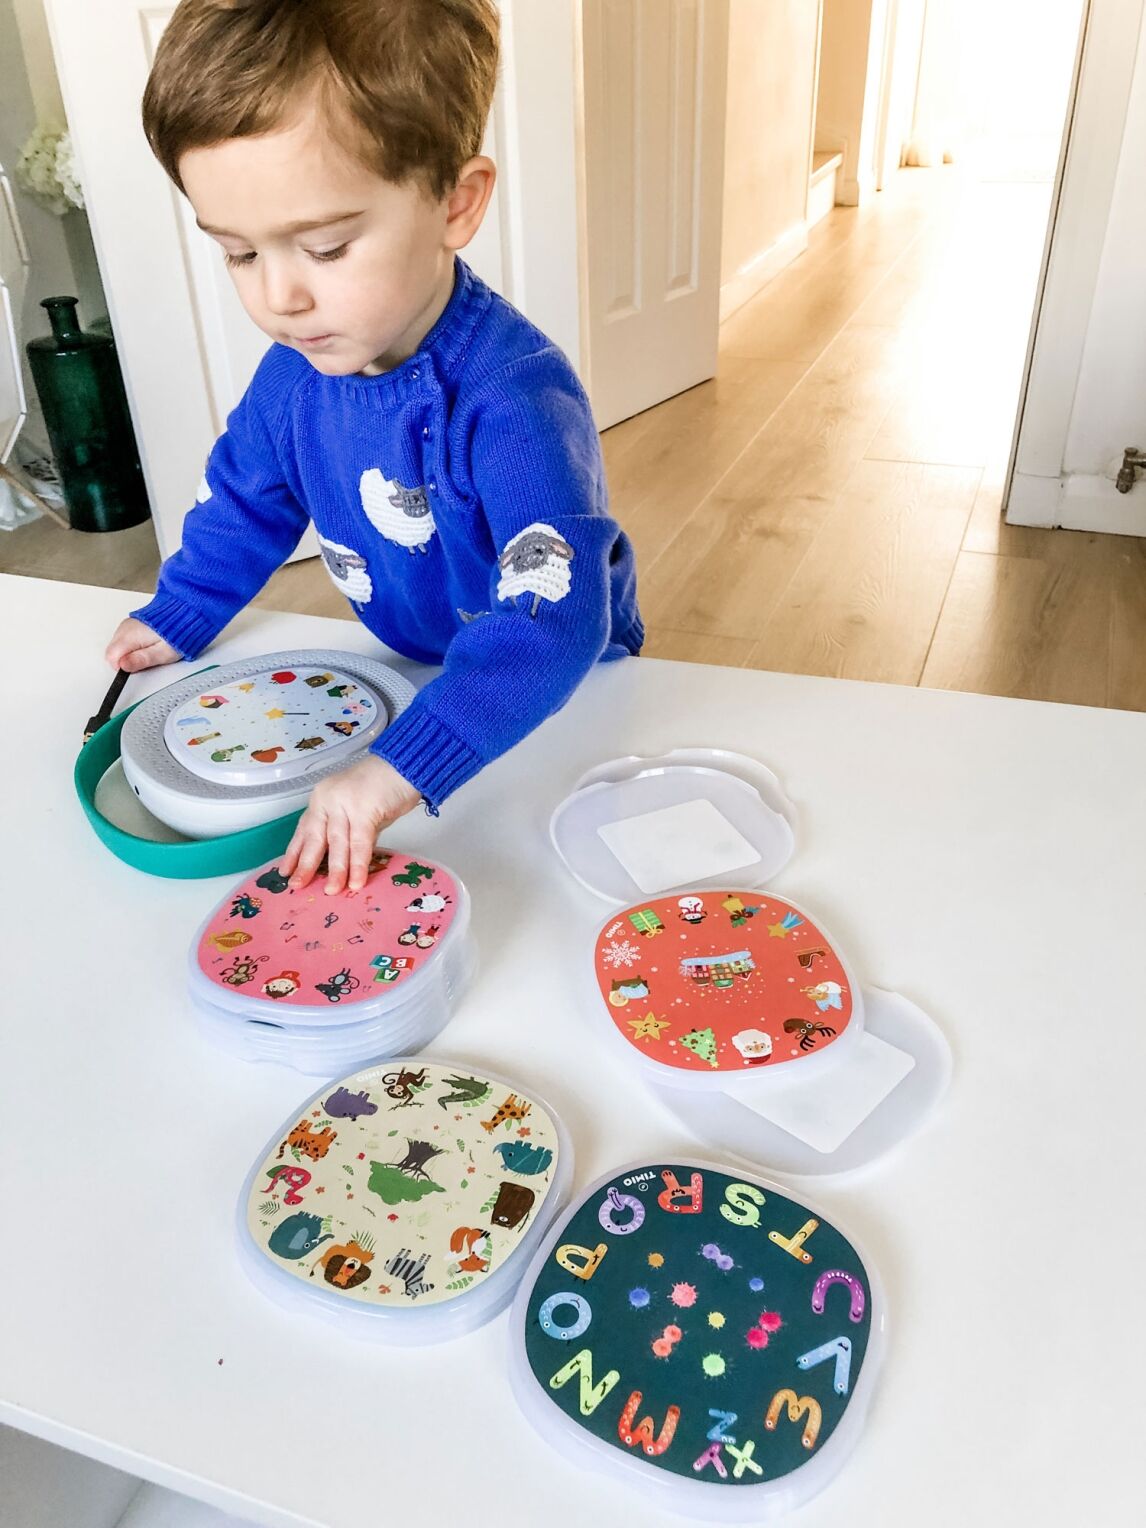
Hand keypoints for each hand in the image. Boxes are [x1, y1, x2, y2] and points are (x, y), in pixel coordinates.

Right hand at [105, 617, 179, 672]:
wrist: (186, 613)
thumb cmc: (178, 634)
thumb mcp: (162, 653)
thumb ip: (141, 660)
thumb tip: (123, 666)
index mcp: (129, 635)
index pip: (111, 657)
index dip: (123, 667)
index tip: (137, 667)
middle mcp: (125, 628)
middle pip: (113, 652)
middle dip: (126, 660)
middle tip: (147, 659)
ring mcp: (128, 624)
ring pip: (118, 646)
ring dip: (130, 653)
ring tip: (151, 650)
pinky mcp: (132, 624)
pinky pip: (125, 639)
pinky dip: (133, 645)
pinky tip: (149, 643)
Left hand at [281, 755, 421, 894]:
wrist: (405, 764)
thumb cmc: (384, 784)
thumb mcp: (357, 808)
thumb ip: (348, 829)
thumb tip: (344, 859)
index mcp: (322, 797)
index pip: (304, 828)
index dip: (295, 851)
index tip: (286, 870)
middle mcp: (328, 799)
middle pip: (315, 837)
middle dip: (307, 865)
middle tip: (298, 886)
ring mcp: (345, 804)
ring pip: (337, 843)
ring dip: (336, 870)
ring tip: (332, 891)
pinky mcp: (364, 810)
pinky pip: (359, 843)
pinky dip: (358, 865)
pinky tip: (356, 881)